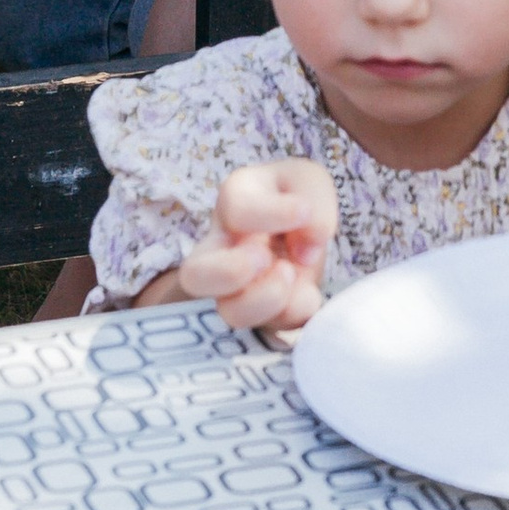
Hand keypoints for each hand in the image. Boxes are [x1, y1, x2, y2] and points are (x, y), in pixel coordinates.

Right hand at [175, 159, 337, 335]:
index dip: (273, 213)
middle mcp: (224, 248)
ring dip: (266, 299)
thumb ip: (314, 199)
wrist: (303, 231)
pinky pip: (274, 328)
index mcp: (235, 200)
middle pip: (195, 276)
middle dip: (230, 272)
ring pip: (230, 313)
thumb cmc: (297, 198)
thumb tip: (306, 248)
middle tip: (266, 257)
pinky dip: (296, 312)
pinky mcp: (264, 316)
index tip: (303, 211)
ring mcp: (238, 289)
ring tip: (290, 274)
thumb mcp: (310, 181)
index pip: (236, 208)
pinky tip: (307, 292)